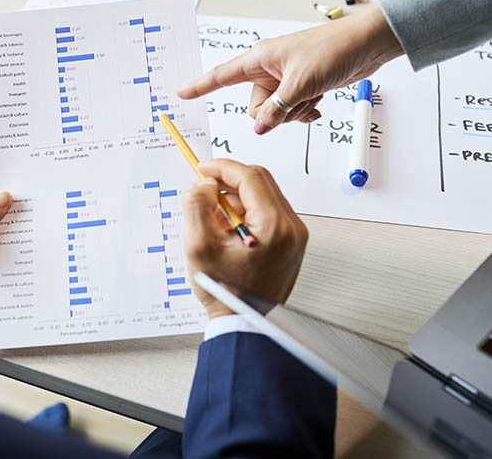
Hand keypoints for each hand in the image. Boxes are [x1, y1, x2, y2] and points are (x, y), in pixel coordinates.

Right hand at [177, 2, 402, 134]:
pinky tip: (317, 106)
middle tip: (296, 104)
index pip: (222, 75)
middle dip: (274, 114)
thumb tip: (261, 127)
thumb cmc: (334, 49)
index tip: (181, 93)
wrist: (368, 44)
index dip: (200, 86)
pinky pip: (290, 110)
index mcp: (260, 58)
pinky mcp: (301, 85)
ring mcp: (285, 79)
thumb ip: (278, 109)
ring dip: (292, 114)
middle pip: (254, 106)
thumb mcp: (301, 84)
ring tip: (313, 99)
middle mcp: (269, 68)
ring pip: (274, 111)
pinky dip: (302, 112)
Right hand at [181, 160, 307, 318]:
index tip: (202, 169)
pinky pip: (267, 211)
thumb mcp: (199, 247)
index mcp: (274, 226)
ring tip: (213, 218)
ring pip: (263, 194)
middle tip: (204, 189)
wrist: (245, 323)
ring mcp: (294, 235)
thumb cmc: (227, 294)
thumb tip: (205, 185)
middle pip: (259, 181)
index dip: (222, 167)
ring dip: (235, 196)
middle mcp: (291, 228)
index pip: (250, 177)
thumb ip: (197, 207)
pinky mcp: (290, 241)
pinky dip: (245, 210)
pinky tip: (226, 228)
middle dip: (228, 180)